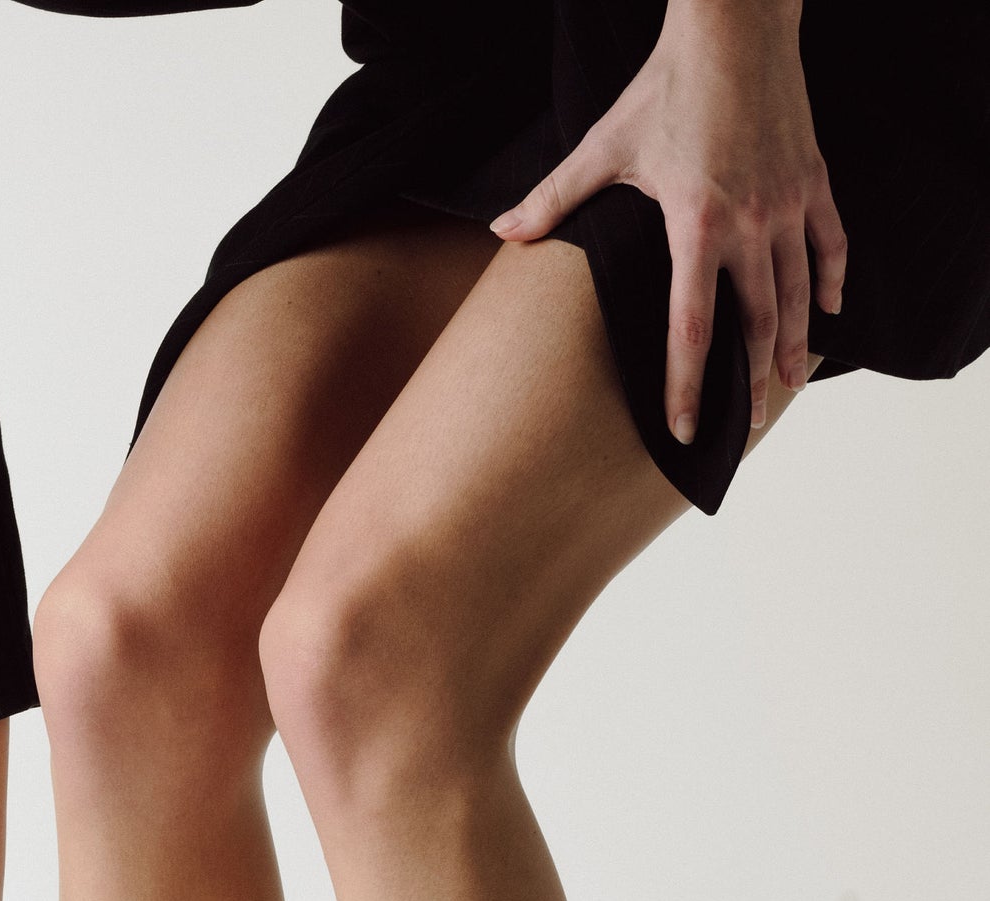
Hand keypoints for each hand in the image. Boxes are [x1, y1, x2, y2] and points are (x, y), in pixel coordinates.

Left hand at [491, 0, 845, 442]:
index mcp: (697, 224)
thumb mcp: (604, 146)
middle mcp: (750, 223)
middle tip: (747, 425)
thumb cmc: (666, 86)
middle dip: (752, 381)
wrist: (736, 26)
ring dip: (793, 346)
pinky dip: (829, 280)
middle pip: (755, 324)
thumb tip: (501, 233)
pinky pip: (830, 243)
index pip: (691, 328)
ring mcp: (788, 203)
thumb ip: (554, 198)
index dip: (686, 386)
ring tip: (788, 387)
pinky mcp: (813, 179)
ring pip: (796, 294)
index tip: (684, 429)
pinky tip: (825, 313)